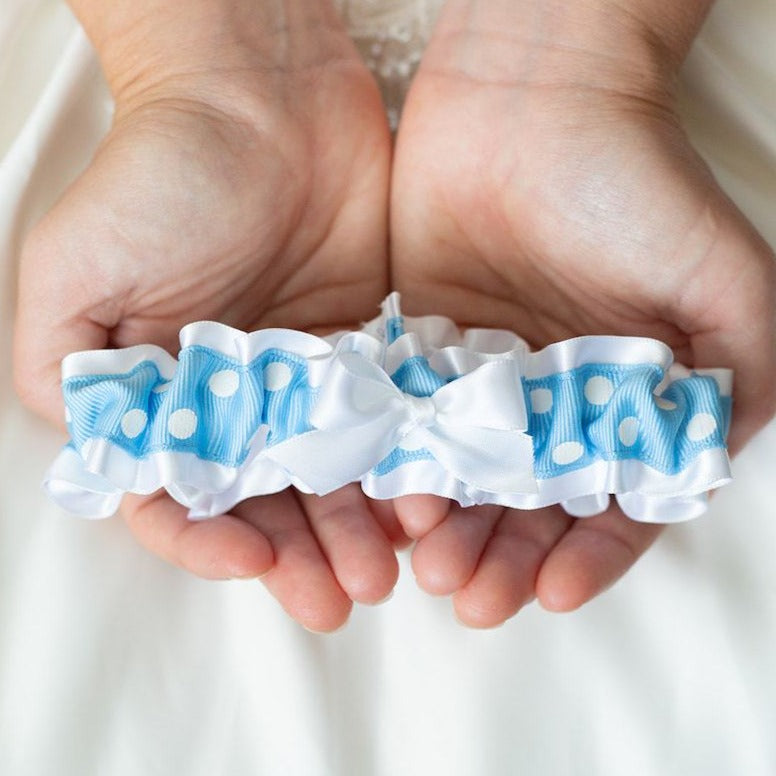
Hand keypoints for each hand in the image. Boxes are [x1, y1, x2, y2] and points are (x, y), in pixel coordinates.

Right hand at [14, 1, 402, 630]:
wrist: (265, 99)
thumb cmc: (161, 173)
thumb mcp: (76, 270)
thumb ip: (66, 371)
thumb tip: (96, 457)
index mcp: (166, 394)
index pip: (181, 495)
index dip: (210, 543)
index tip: (253, 565)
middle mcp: (236, 397)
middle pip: (267, 502)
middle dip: (302, 555)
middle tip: (344, 597)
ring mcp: (306, 378)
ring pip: (333, 476)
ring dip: (356, 527)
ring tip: (391, 566)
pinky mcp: (366, 351)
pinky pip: (385, 425)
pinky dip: (400, 467)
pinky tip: (422, 501)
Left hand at [390, 0, 775, 625]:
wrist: (529, 99)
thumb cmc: (633, 179)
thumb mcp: (722, 278)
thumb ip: (737, 374)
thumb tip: (708, 465)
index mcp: (621, 396)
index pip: (607, 499)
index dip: (590, 553)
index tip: (556, 592)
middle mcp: (550, 398)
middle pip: (525, 503)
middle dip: (504, 555)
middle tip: (472, 595)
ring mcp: (481, 377)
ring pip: (462, 475)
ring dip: (447, 526)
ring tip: (427, 565)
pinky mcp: (418, 349)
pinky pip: (408, 423)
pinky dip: (399, 466)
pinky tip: (388, 501)